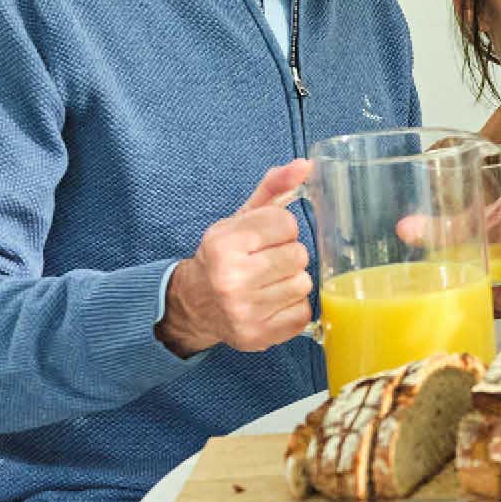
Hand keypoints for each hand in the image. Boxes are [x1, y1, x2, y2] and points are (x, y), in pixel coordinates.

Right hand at [157, 161, 314, 356]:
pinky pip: (303, 313)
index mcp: (223, 244)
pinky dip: (293, 307)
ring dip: (292, 281)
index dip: (281, 229)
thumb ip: (274, 189)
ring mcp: (244, 311)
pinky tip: (271, 303)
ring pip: (303, 284)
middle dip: (288, 256)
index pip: (286, 223)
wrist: (195, 304)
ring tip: (268, 283)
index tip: (264, 239)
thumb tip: (305, 165)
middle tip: (266, 263)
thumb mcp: (241, 219)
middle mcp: (230, 278)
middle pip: (299, 255)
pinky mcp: (258, 336)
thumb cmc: (223, 257)